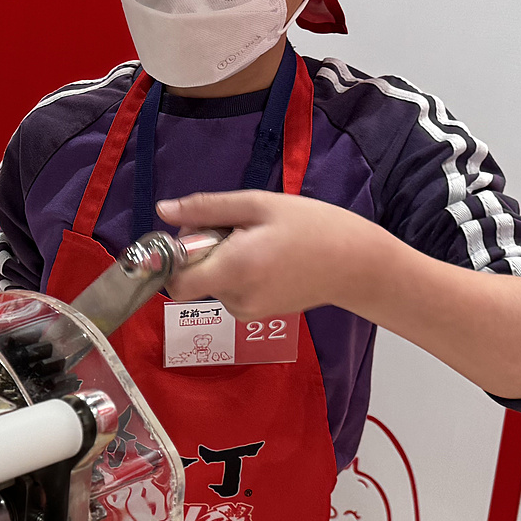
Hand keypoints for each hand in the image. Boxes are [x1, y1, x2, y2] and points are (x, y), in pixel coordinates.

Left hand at [157, 190, 388, 318]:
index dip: (176, 256)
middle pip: (193, 279)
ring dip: (222, 261)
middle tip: (237, 228)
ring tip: (259, 241)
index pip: (175, 282)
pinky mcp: (258, 316)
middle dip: (203, 251)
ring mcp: (247, 312)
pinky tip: (266, 258)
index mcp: (233, 270)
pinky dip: (237, 274)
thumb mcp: (258, 205)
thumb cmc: (312, 226)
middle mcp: (236, 299)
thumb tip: (163, 210)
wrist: (357, 263)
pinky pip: (230, 291)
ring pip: (212, 284)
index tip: (198, 232)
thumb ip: (206, 208)